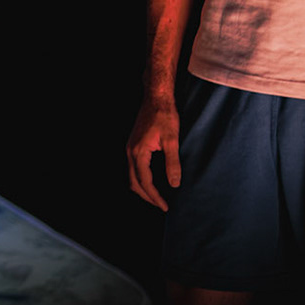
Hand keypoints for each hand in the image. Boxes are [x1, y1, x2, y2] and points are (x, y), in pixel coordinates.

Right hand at [126, 94, 180, 210]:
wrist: (156, 97)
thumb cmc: (165, 116)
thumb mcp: (172, 140)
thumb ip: (172, 163)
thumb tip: (174, 184)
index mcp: (138, 152)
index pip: (145, 182)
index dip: (155, 197)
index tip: (165, 207)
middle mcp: (130, 151)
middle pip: (134, 182)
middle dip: (147, 196)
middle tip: (162, 205)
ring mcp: (130, 147)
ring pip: (131, 175)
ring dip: (142, 188)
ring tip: (156, 196)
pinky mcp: (133, 144)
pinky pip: (133, 167)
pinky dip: (140, 178)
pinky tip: (151, 179)